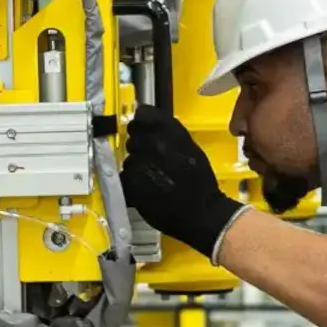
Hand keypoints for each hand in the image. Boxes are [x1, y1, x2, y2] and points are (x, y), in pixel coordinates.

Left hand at [120, 104, 247, 259]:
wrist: (202, 212)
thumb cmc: (201, 182)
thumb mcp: (191, 149)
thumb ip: (170, 135)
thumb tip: (150, 127)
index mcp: (171, 131)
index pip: (142, 114)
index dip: (141, 123)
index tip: (143, 131)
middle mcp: (154, 143)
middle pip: (132, 137)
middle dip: (139, 148)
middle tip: (151, 161)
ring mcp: (141, 163)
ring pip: (128, 159)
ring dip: (136, 167)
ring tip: (152, 179)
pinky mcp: (131, 183)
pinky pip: (124, 177)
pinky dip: (131, 184)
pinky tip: (145, 190)